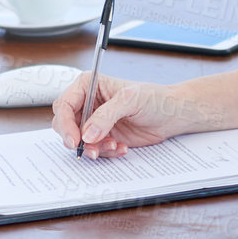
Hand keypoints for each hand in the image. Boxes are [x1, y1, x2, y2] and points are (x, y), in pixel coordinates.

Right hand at [51, 73, 197, 158]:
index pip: (64, 104)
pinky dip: (106, 152)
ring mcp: (95, 121)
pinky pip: (95, 149)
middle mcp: (88, 103)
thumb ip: (106, 116)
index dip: (65, 123)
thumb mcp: (130, 100)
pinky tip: (122, 147)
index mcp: (88, 85)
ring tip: (114, 146)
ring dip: (94, 148)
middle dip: (76, 139)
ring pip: (79, 140)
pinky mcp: (104, 137)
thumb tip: (87, 134)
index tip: (75, 139)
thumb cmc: (155, 98)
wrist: (173, 115)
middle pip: (65, 124)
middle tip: (92, 149)